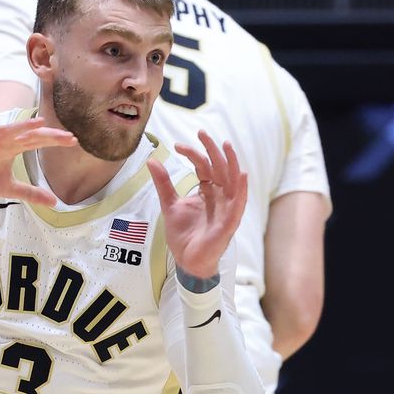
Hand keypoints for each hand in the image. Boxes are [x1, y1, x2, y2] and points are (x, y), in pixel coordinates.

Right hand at [0, 121, 77, 206]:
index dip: (54, 141)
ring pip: (14, 132)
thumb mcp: (9, 190)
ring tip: (47, 125)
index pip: (37, 142)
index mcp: (12, 149)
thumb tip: (54, 202)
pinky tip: (17, 129)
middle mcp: (4, 142)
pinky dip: (6, 131)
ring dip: (30, 128)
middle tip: (70, 137)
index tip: (74, 142)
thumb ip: (31, 193)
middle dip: (50, 136)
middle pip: (31, 135)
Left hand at [149, 130, 247, 282]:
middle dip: (212, 150)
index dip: (193, 154)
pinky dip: (241, 190)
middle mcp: (220, 197)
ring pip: (232, 181)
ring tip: (225, 145)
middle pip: (219, 169)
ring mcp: (226, 209)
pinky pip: (238, 204)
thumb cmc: (183, 236)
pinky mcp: (229, 223)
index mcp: (208, 192)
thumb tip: (152, 160)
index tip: (178, 145)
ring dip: (231, 163)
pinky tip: (241, 175)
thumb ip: (164, 183)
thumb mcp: (170, 205)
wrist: (186, 261)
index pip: (204, 167)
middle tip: (201, 132)